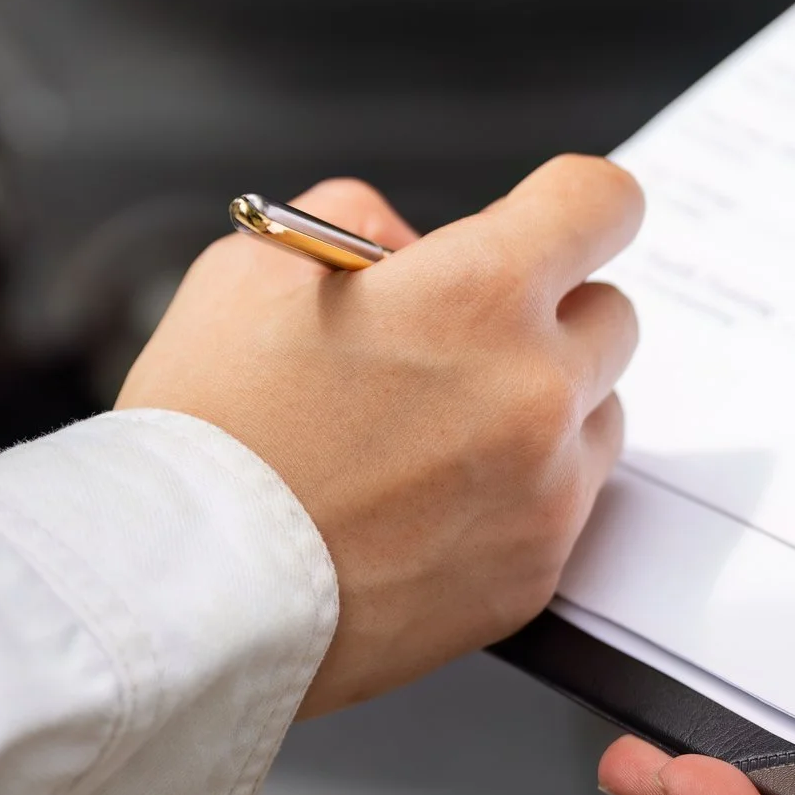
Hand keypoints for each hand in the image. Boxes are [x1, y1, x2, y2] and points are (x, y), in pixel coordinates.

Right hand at [116, 155, 642, 716]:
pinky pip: (564, 508)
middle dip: (548, 312)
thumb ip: (353, 223)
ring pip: (599, 416)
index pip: (601, 202)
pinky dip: (518, 494)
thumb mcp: (253, 264)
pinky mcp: (532, 576)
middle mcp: (535, 390)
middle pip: (611, 314)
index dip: (574, 202)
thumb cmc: (209, 431)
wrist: (183, 592)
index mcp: (481, 294)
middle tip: (458, 342)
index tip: (555, 220)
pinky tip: (427, 503)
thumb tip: (406, 244)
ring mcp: (544, 492)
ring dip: (547, 406)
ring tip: (437, 431)